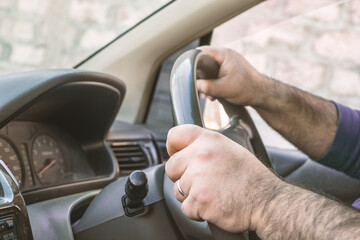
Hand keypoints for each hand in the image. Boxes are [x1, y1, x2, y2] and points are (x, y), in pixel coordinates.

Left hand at [165, 124, 279, 232]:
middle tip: (202, 181)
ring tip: (213, 193)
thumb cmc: (250, 176)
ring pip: (177, 189)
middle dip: (182, 176)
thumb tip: (185, 150)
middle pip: (171, 167)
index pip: (174, 135)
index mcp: (208, 140)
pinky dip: (197, 211)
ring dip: (191, 195)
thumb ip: (205, 147)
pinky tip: (214, 204)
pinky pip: (186, 208)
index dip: (173, 147)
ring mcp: (199, 178)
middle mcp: (201, 155)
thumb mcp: (229, 149)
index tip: (176, 154)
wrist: (267, 200)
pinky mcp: (199, 200)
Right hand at [196, 46, 267, 106]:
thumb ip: (208, 87)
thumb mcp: (224, 89)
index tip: (189, 73)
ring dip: (207, 81)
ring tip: (210, 93)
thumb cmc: (247, 88)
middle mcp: (225, 55)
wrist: (261, 93)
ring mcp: (228, 62)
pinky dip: (213, 83)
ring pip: (209, 69)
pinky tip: (215, 94)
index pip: (202, 51)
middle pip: (204, 61)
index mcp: (224, 54)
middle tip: (200, 86)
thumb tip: (196, 85)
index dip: (193, 61)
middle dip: (200, 75)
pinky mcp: (229, 70)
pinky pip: (216, 73)